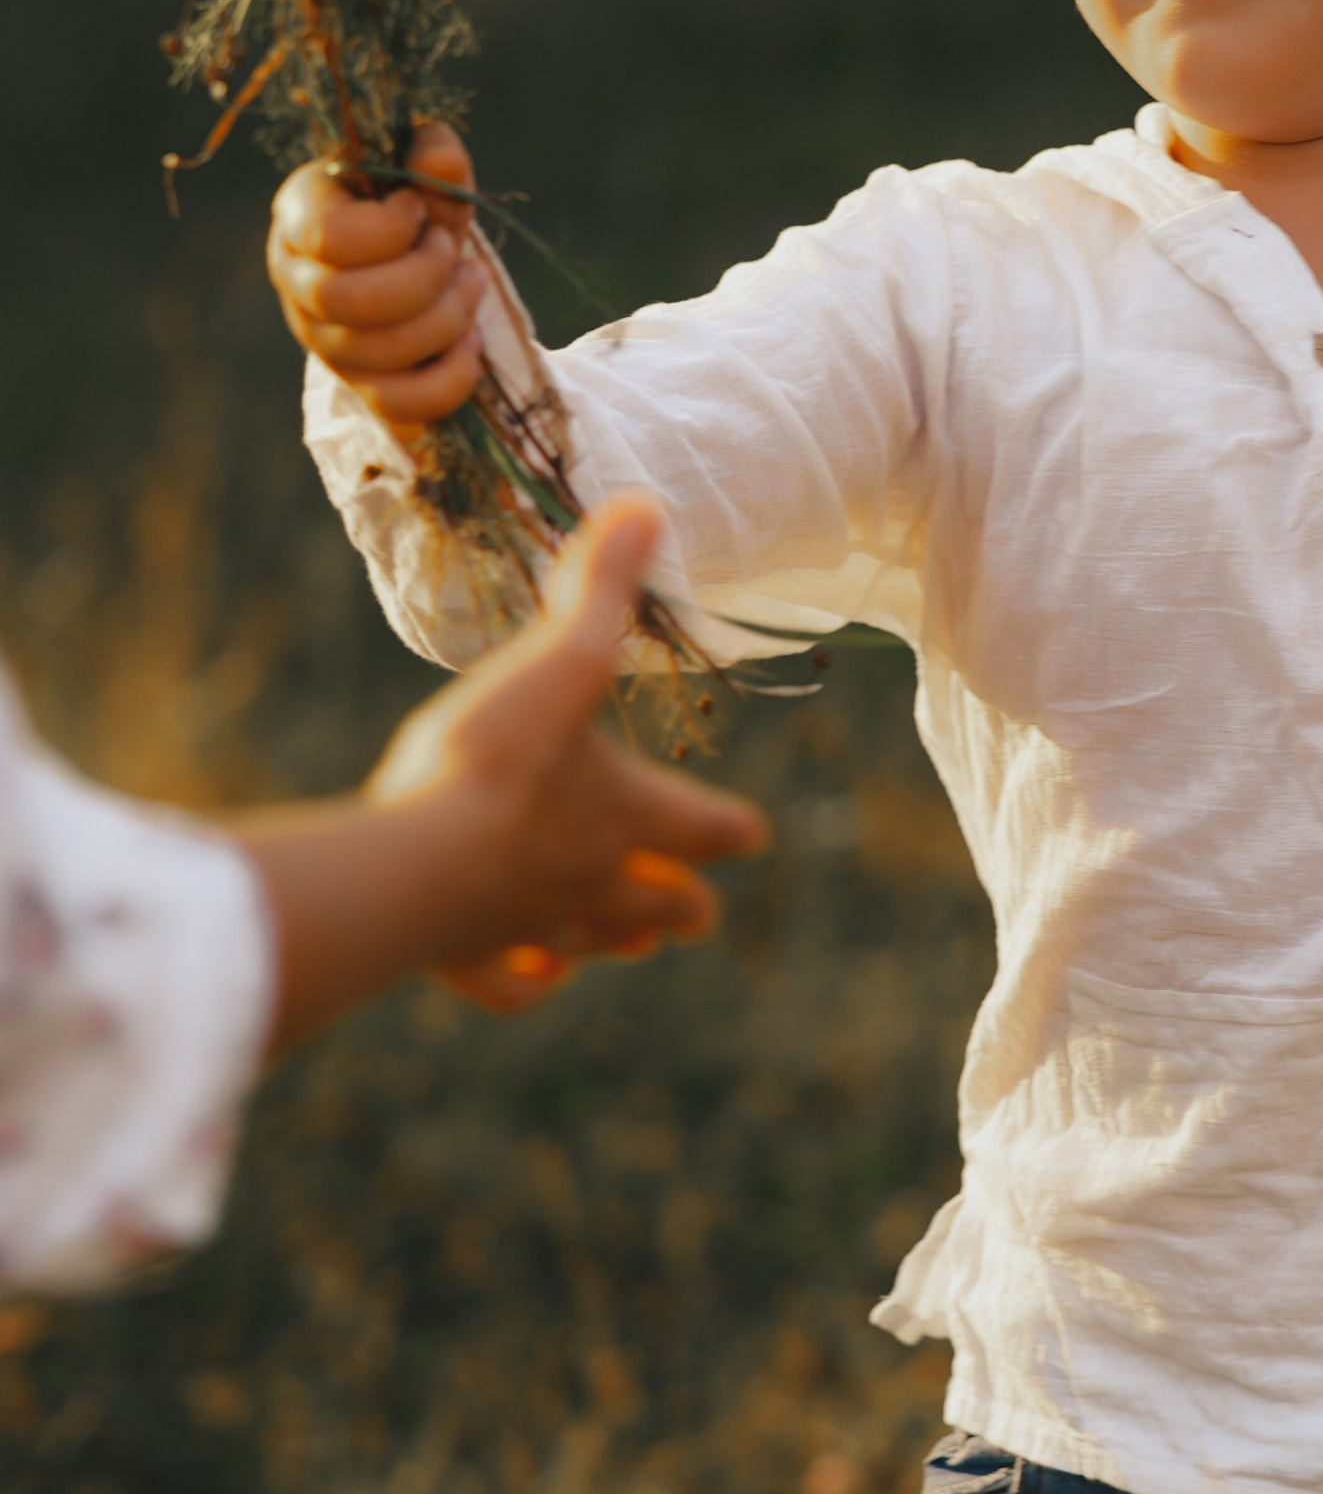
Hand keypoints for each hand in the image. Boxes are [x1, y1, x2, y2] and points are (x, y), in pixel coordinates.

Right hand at [238, 499, 768, 1050]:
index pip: (713, 830)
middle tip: (695, 906)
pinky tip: (530, 971)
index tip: (747, 830)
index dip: (730, 827)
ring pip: (597, 946)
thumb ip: (599, 587)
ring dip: (617, 939)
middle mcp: (594, 884)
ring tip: (631, 941)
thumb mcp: (557, 657)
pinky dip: (527, 978)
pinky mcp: (464, 962)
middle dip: (681, 900)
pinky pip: (514, 986)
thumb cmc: (493, 758)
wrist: (404, 863)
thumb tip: (648, 506)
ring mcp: (531, 929)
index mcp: (629, 817)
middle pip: (666, 907)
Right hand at [267, 121, 487, 438]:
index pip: (328, 238)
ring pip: (378, 353)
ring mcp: (323, 341)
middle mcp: (297, 282)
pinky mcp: (360, 387)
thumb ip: (433, 156)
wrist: (422, 265)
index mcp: (298, 218)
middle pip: (348, 301)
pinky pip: (400, 407)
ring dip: (448, 317)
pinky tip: (468, 344)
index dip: (391, 228)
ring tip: (470, 283)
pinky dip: (450, 378)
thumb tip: (443, 160)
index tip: (418, 209)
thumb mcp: (427, 175)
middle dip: (424, 276)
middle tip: (452, 250)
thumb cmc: (418, 211)